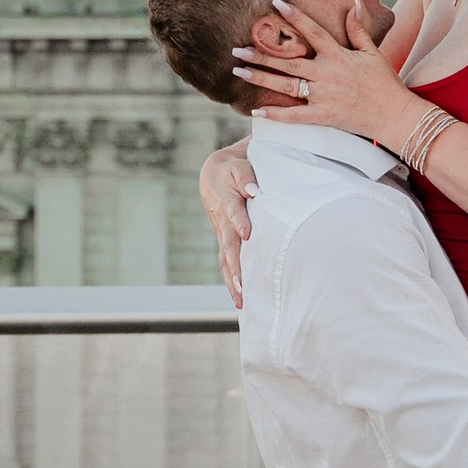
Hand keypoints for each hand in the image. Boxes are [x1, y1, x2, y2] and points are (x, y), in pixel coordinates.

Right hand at [199, 143, 254, 304]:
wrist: (213, 176)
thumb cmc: (232, 171)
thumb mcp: (239, 167)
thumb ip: (246, 176)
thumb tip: (254, 190)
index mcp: (228, 202)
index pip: (234, 213)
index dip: (241, 223)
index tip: (248, 234)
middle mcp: (223, 223)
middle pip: (228, 246)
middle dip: (236, 266)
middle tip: (244, 285)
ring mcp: (222, 235)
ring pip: (225, 260)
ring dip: (232, 280)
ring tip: (241, 300)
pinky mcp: (224, 242)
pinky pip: (226, 264)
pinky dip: (231, 281)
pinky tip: (240, 300)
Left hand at [231, 0, 410, 146]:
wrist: (395, 115)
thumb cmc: (385, 82)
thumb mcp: (373, 52)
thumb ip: (358, 29)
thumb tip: (353, 2)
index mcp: (339, 56)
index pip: (313, 31)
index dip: (295, 16)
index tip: (275, 3)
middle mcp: (327, 74)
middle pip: (289, 62)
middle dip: (261, 54)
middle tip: (237, 48)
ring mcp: (324, 96)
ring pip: (286, 86)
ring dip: (260, 78)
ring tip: (238, 71)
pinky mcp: (323, 116)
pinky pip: (294, 116)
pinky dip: (275, 115)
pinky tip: (255, 111)